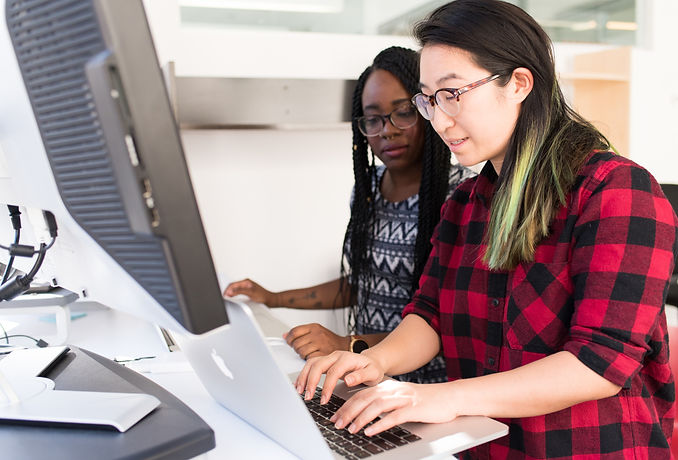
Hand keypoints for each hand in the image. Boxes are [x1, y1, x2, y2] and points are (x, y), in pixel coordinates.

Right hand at [223, 278, 275, 305]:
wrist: (271, 300)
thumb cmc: (264, 297)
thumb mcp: (250, 293)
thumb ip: (240, 291)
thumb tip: (231, 291)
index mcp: (246, 281)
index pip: (233, 284)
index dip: (227, 290)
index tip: (224, 295)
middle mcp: (246, 283)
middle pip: (233, 286)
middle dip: (227, 291)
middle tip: (224, 297)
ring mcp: (246, 287)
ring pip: (235, 289)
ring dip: (230, 293)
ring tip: (227, 297)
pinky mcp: (247, 292)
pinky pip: (238, 292)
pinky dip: (234, 295)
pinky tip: (233, 298)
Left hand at [284, 323, 348, 359]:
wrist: (345, 346)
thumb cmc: (330, 340)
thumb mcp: (316, 331)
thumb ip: (301, 333)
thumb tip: (285, 335)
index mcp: (314, 327)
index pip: (294, 332)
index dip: (289, 339)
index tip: (289, 342)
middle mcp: (317, 334)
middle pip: (296, 343)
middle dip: (296, 349)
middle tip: (302, 349)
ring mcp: (320, 344)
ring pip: (301, 352)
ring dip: (302, 355)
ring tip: (308, 354)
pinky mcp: (323, 354)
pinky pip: (309, 359)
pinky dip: (309, 360)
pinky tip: (313, 357)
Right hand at [295, 350, 384, 404]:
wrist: (372, 362)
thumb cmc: (372, 369)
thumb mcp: (373, 374)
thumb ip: (361, 376)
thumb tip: (348, 380)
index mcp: (347, 359)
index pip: (333, 371)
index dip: (327, 386)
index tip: (324, 399)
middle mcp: (336, 356)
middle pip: (318, 364)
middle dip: (310, 381)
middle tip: (308, 396)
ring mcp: (329, 358)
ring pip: (311, 363)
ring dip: (304, 377)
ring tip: (300, 391)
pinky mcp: (325, 362)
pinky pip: (311, 365)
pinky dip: (304, 375)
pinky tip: (300, 385)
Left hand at [330, 380, 457, 436]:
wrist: (449, 397)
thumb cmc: (424, 401)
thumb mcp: (400, 398)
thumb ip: (384, 402)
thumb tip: (365, 413)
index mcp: (387, 387)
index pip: (361, 395)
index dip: (346, 405)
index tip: (334, 416)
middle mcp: (393, 390)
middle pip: (364, 399)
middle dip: (348, 412)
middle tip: (337, 424)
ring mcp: (403, 398)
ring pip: (376, 407)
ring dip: (360, 419)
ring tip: (350, 429)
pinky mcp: (413, 409)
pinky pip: (392, 417)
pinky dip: (379, 424)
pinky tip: (370, 431)